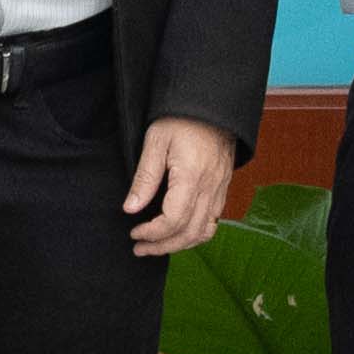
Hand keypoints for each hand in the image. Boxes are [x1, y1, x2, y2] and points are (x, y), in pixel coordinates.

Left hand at [123, 116, 238, 257]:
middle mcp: (210, 188)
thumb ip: (145, 178)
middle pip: (189, 233)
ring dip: (179, 245)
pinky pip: (212, 221)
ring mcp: (219, 190)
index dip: (152, 233)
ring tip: (157, 246)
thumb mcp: (155, 141)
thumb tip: (130, 209)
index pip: (173, 220)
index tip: (134, 233)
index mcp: (191, 177)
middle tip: (139, 249)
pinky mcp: (222, 189)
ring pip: (203, 232)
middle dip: (162, 246)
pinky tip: (178, 232)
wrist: (213, 105)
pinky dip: (195, 234)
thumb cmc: (181, 119)